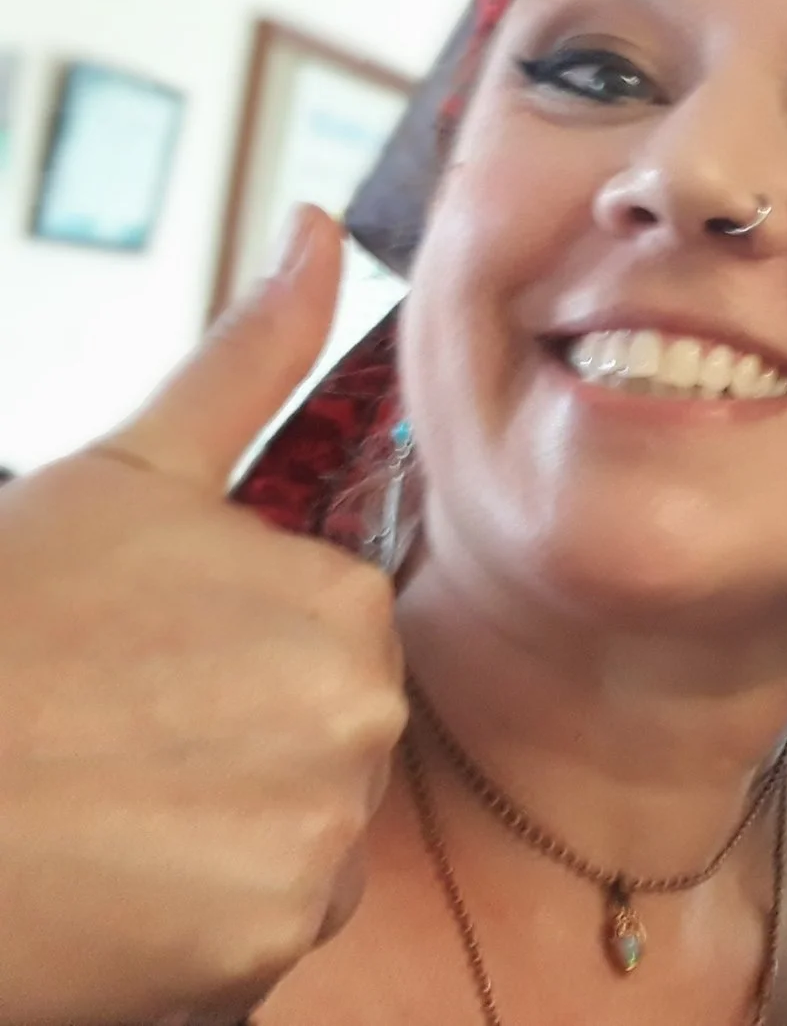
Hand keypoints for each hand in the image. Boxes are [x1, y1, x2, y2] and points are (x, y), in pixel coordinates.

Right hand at [0, 208, 405, 1025]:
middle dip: (232, 746)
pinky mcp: (260, 952)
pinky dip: (196, 928)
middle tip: (109, 738)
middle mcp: (360, 721)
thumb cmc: (0, 628)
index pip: (327, 647)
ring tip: (101, 806)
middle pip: (322, 745)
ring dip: (216, 837)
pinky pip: (258, 937)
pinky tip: (110, 888)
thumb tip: (324, 225)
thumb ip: (249, 359)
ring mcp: (313, 841)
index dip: (224, 657)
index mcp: (344, 608)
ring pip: (296, 840)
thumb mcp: (126, 476)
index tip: (138, 664)